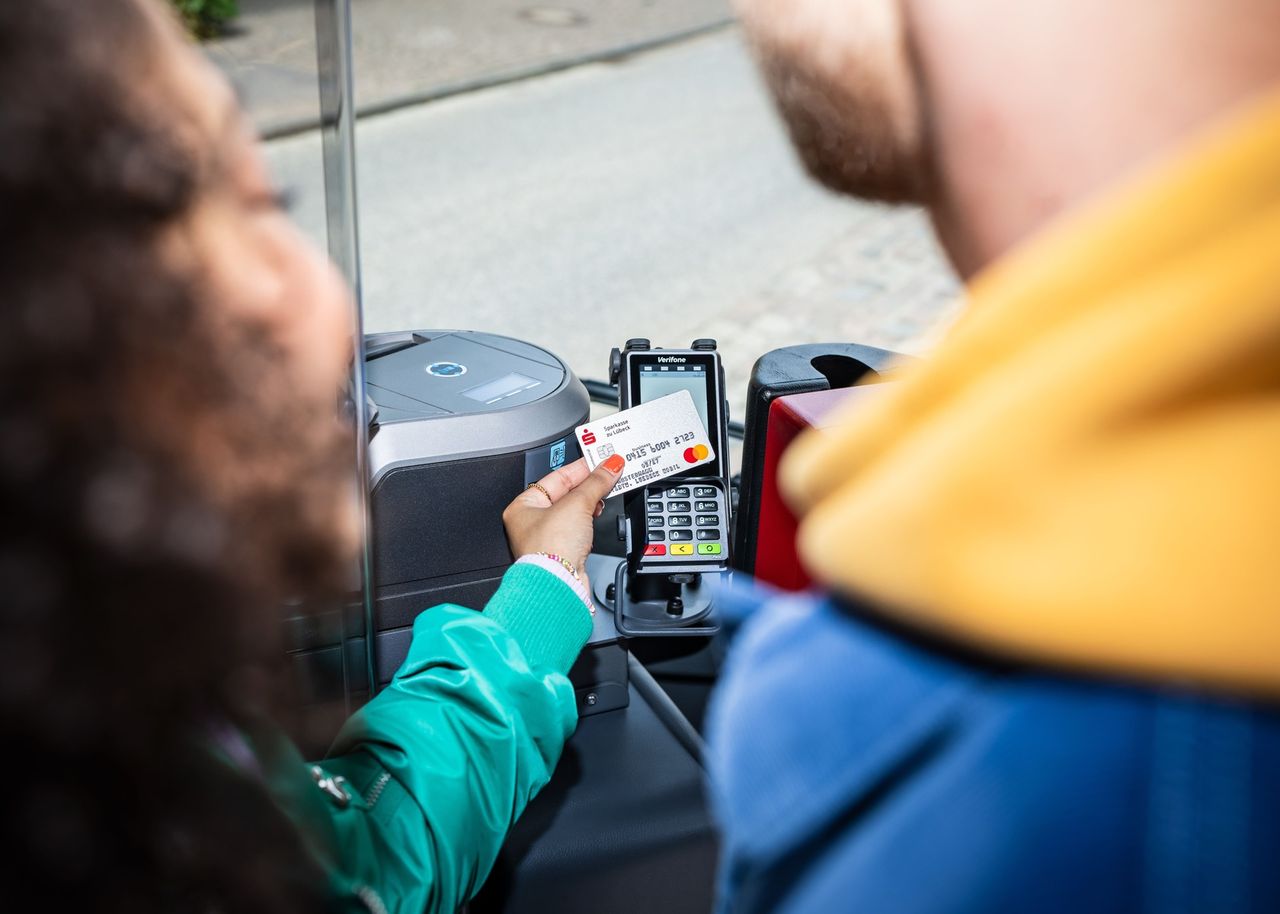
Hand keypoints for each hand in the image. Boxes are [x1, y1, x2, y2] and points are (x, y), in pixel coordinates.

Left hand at [503, 455, 625, 590]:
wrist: (558, 584)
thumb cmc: (550, 549)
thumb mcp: (577, 504)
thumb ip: (596, 482)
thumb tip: (609, 466)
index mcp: (523, 506)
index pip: (556, 478)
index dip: (580, 468)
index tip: (600, 460)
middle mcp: (532, 522)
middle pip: (566, 494)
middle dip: (588, 484)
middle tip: (609, 472)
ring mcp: (548, 538)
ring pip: (574, 511)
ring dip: (591, 501)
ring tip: (607, 490)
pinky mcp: (564, 552)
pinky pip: (579, 528)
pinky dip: (591, 519)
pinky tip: (599, 513)